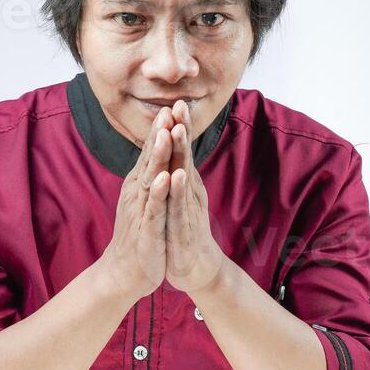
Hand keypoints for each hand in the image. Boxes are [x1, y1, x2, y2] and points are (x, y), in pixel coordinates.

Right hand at [100, 105, 174, 301]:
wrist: (125, 272)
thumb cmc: (140, 234)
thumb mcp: (147, 201)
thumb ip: (151, 176)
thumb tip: (157, 152)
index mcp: (141, 185)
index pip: (152, 152)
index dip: (162, 129)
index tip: (173, 104)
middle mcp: (137, 193)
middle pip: (149, 159)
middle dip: (159, 134)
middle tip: (168, 107)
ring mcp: (141, 210)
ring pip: (150, 178)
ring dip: (157, 157)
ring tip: (165, 134)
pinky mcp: (146, 230)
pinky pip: (153, 209)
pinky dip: (159, 193)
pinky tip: (165, 178)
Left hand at [164, 100, 225, 295]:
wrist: (195, 269)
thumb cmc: (183, 232)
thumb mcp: (178, 200)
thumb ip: (178, 177)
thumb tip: (177, 154)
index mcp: (184, 185)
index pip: (180, 151)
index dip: (178, 127)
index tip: (175, 100)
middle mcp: (189, 193)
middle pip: (185, 156)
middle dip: (182, 130)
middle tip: (181, 103)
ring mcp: (187, 210)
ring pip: (183, 177)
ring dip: (181, 153)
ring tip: (178, 130)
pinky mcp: (183, 229)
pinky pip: (179, 207)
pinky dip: (176, 190)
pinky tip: (175, 175)